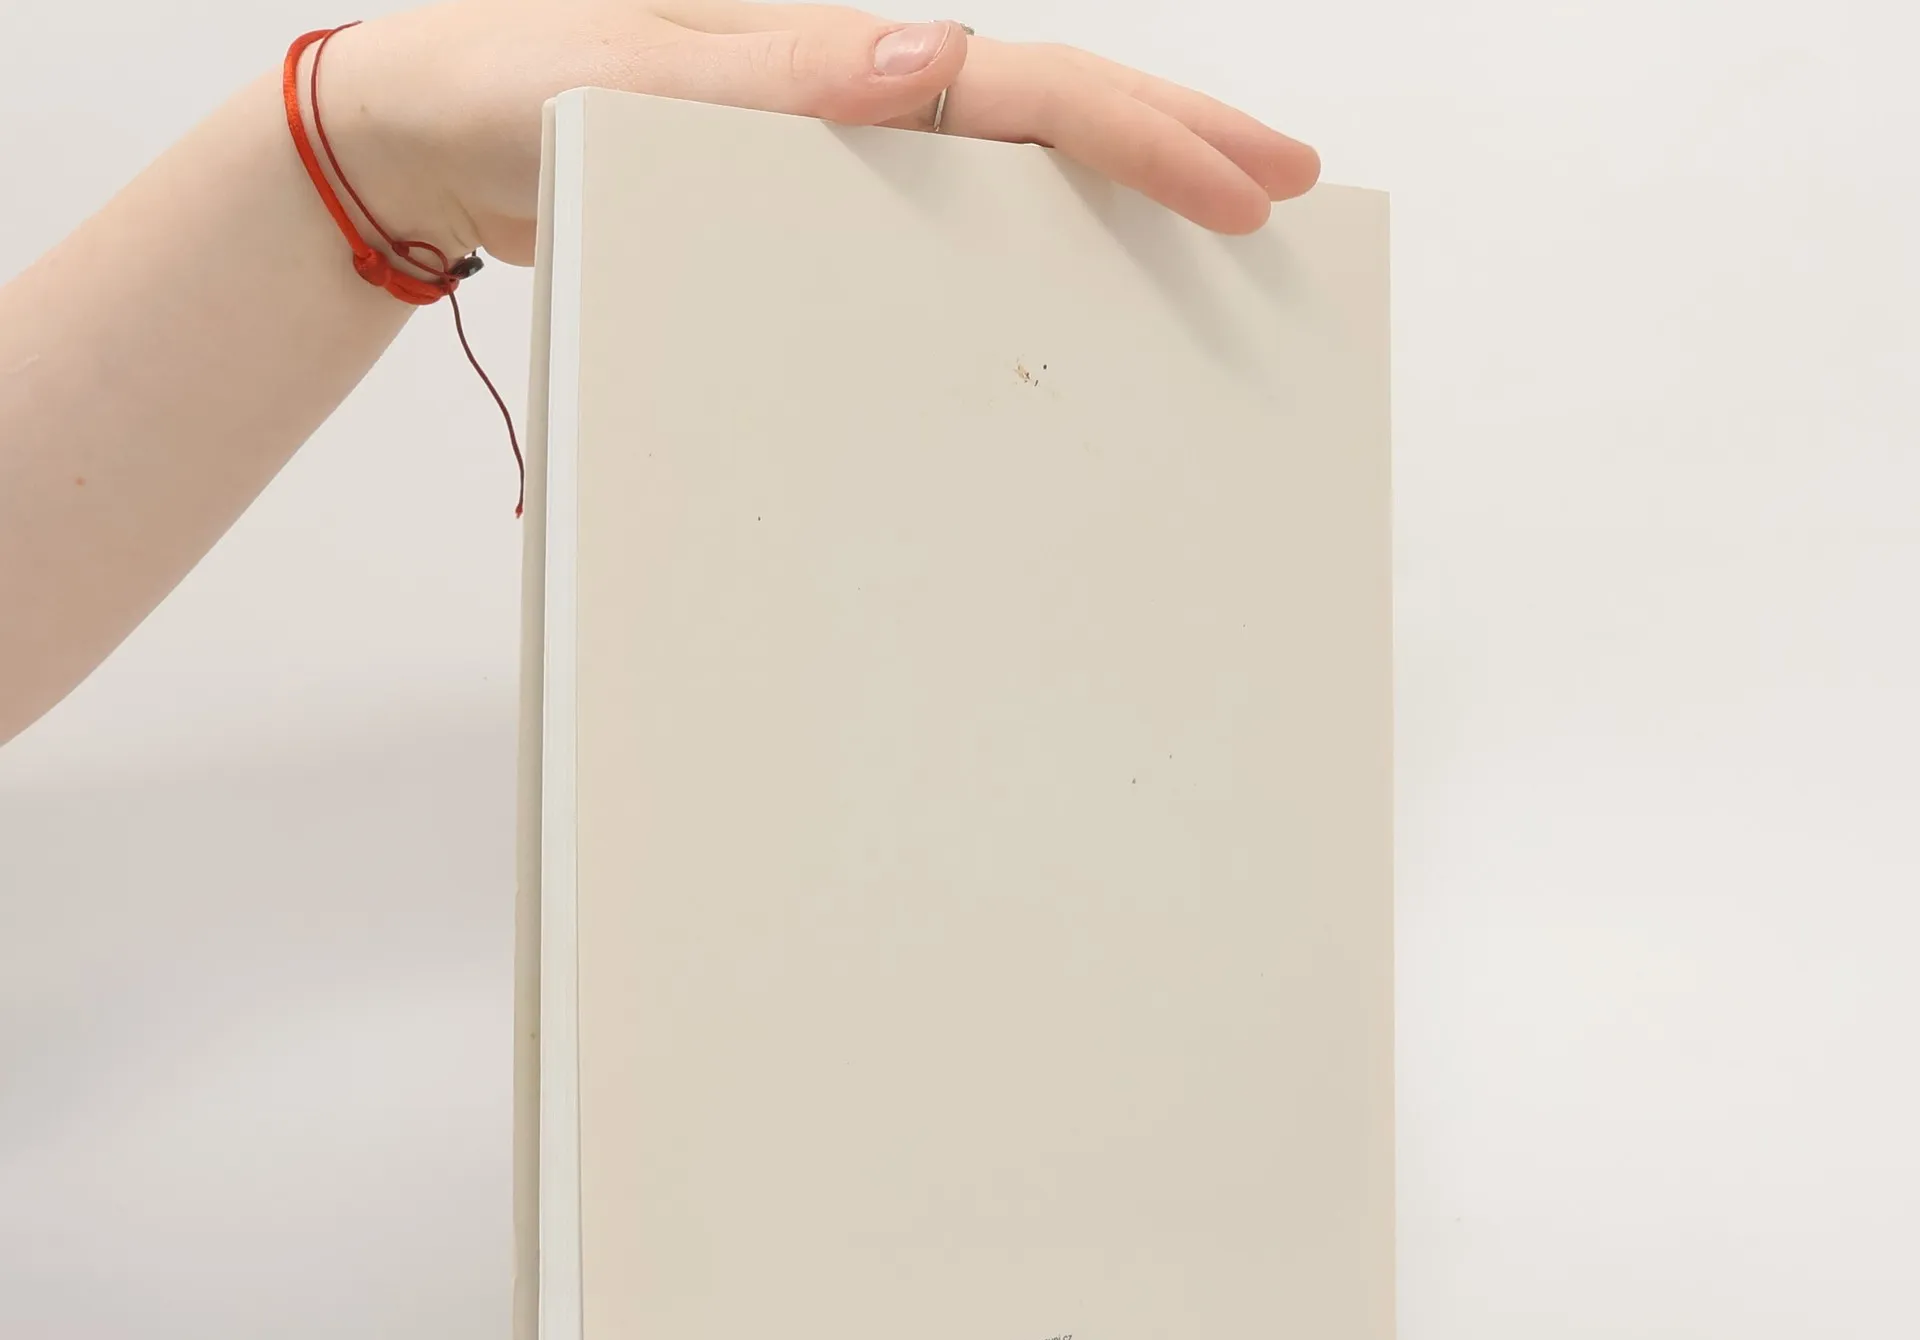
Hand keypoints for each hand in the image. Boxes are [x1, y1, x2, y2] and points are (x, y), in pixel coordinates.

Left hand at [321, 1, 1319, 266]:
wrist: (437, 137)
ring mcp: (841, 153)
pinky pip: (940, 227)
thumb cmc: (514, 95)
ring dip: (1114, 197)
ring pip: (1008, 168)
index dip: (1145, 135)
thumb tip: (927, 61)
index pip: (1025, 89)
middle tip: (1287, 194)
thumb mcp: (633, 84)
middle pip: (1049, 115)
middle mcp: (856, 95)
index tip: (1247, 185)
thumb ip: (774, 80)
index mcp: (834, 59)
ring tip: (1213, 237)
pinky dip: (1017, 250)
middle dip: (1176, 147)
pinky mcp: (809, 211)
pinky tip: (1060, 289)